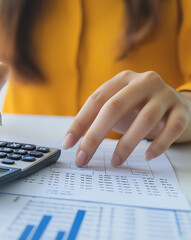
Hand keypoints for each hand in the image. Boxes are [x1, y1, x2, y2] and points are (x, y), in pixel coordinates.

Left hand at [63, 70, 190, 166]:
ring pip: (144, 119)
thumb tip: (74, 142)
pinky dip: (158, 144)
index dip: (79, 123)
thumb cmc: (140, 109)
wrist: (179, 107)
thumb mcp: (118, 108)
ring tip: (115, 161)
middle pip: (114, 107)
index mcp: (122, 80)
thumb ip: (98, 118)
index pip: (96, 100)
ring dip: (126, 144)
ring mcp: (165, 94)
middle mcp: (143, 82)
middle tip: (83, 158)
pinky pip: (171, 129)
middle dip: (95, 136)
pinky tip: (148, 156)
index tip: (68, 144)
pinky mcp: (182, 110)